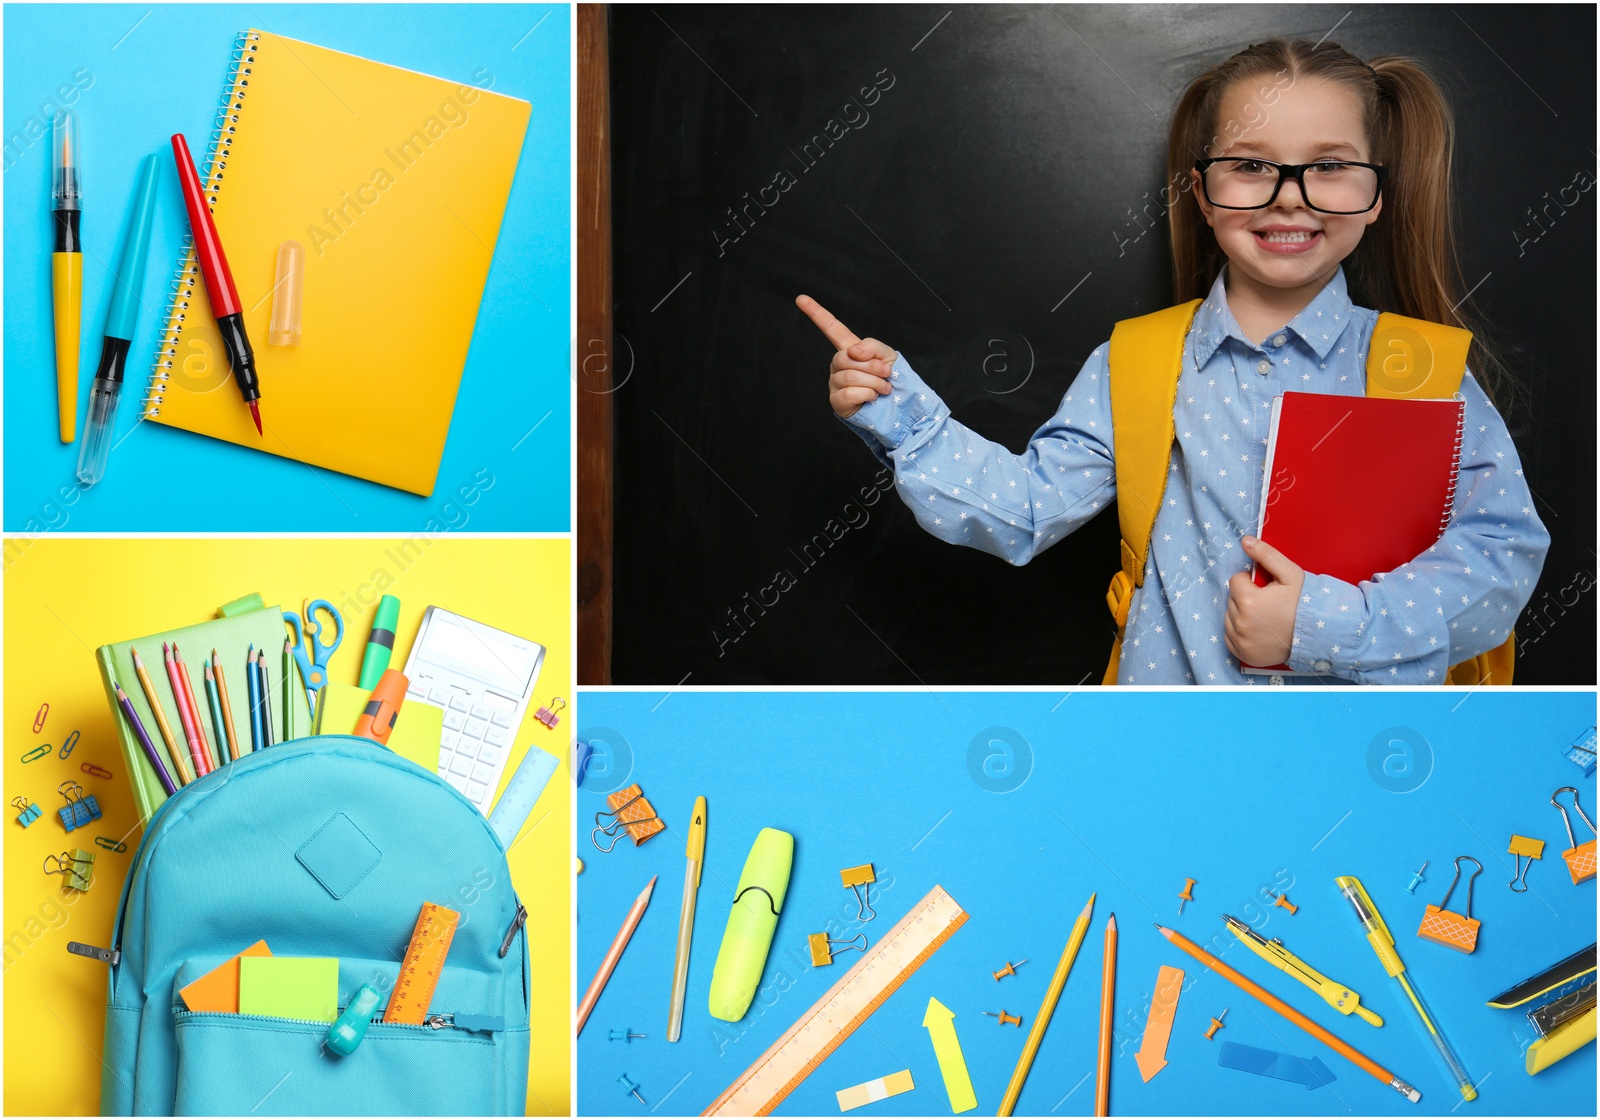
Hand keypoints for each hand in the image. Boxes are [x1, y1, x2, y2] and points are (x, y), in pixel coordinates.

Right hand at [796, 294, 897, 418]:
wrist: (900, 406)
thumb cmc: (892, 380)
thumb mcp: (888, 355)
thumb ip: (871, 346)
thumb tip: (852, 351)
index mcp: (850, 349)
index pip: (831, 328)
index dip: (816, 313)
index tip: (801, 298)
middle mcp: (838, 365)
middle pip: (846, 357)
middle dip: (872, 366)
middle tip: (887, 374)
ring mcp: (835, 383)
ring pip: (849, 376)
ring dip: (874, 383)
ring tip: (884, 388)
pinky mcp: (837, 401)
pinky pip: (849, 393)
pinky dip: (867, 395)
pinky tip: (873, 398)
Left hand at [1225, 536, 1305, 666]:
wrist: (1319, 635)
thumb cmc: (1304, 602)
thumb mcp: (1290, 574)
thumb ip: (1266, 555)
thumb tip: (1245, 540)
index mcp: (1249, 601)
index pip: (1235, 581)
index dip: (1251, 582)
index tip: (1266, 588)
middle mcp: (1240, 623)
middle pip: (1232, 599)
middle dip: (1246, 597)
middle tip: (1268, 603)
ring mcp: (1241, 641)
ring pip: (1229, 617)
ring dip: (1241, 614)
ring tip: (1264, 616)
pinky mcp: (1243, 654)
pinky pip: (1230, 637)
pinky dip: (1239, 632)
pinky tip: (1258, 630)